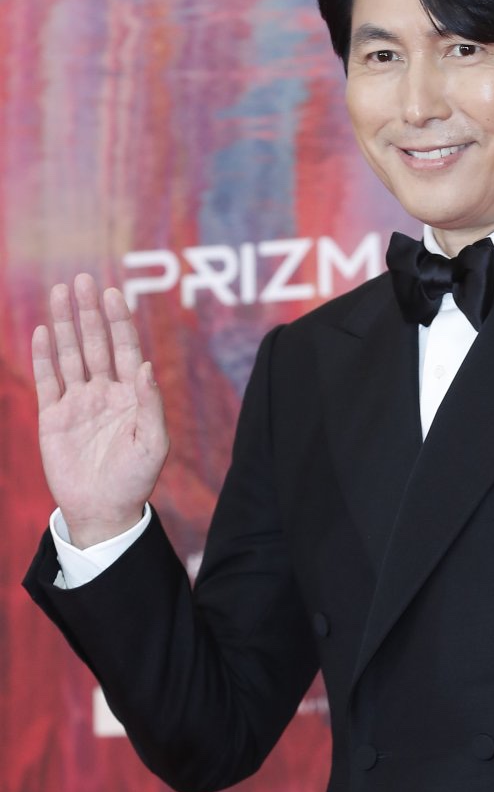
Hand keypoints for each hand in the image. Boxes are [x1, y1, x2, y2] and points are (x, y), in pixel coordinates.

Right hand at [32, 273, 168, 547]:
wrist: (103, 510)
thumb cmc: (136, 479)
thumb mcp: (153, 443)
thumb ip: (150, 403)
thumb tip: (146, 366)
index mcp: (132, 394)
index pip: (125, 348)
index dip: (119, 321)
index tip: (113, 293)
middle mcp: (104, 392)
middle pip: (95, 343)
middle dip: (90, 312)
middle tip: (83, 280)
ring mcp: (78, 402)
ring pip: (70, 355)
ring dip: (65, 325)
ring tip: (60, 292)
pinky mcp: (53, 417)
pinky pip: (47, 380)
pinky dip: (44, 356)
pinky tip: (42, 331)